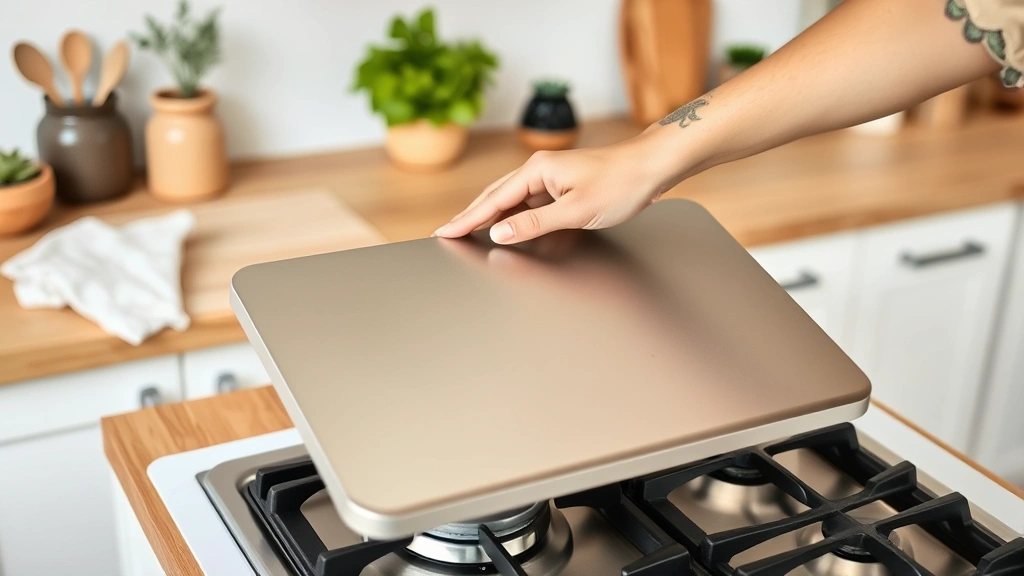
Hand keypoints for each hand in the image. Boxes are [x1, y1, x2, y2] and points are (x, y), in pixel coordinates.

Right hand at [432, 135, 670, 244]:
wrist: (651, 168)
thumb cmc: (621, 184)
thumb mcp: (575, 212)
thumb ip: (533, 224)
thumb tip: (499, 232)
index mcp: (537, 169)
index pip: (493, 199)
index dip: (468, 218)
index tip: (446, 231)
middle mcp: (539, 168)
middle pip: (495, 195)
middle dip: (470, 215)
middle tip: (447, 232)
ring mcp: (550, 175)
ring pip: (510, 198)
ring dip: (490, 215)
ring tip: (468, 231)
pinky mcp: (561, 183)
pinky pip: (527, 201)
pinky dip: (512, 214)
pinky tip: (507, 226)